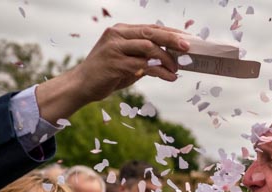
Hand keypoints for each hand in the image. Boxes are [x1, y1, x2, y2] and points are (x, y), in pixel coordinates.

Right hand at [36, 25, 190, 123]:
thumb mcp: (129, 60)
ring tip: (177, 69)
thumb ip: (146, 56)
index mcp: (121, 31)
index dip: (170, 32)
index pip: (150, 28)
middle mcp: (117, 35)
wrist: (83, 84)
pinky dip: (160, 71)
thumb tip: (172, 57)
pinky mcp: (115, 64)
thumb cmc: (109, 72)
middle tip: (188, 48)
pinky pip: (143, 66)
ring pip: (148, 48)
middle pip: (150, 33)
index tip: (188, 38)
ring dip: (166, 59)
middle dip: (171, 39)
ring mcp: (114, 49)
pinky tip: (170, 77)